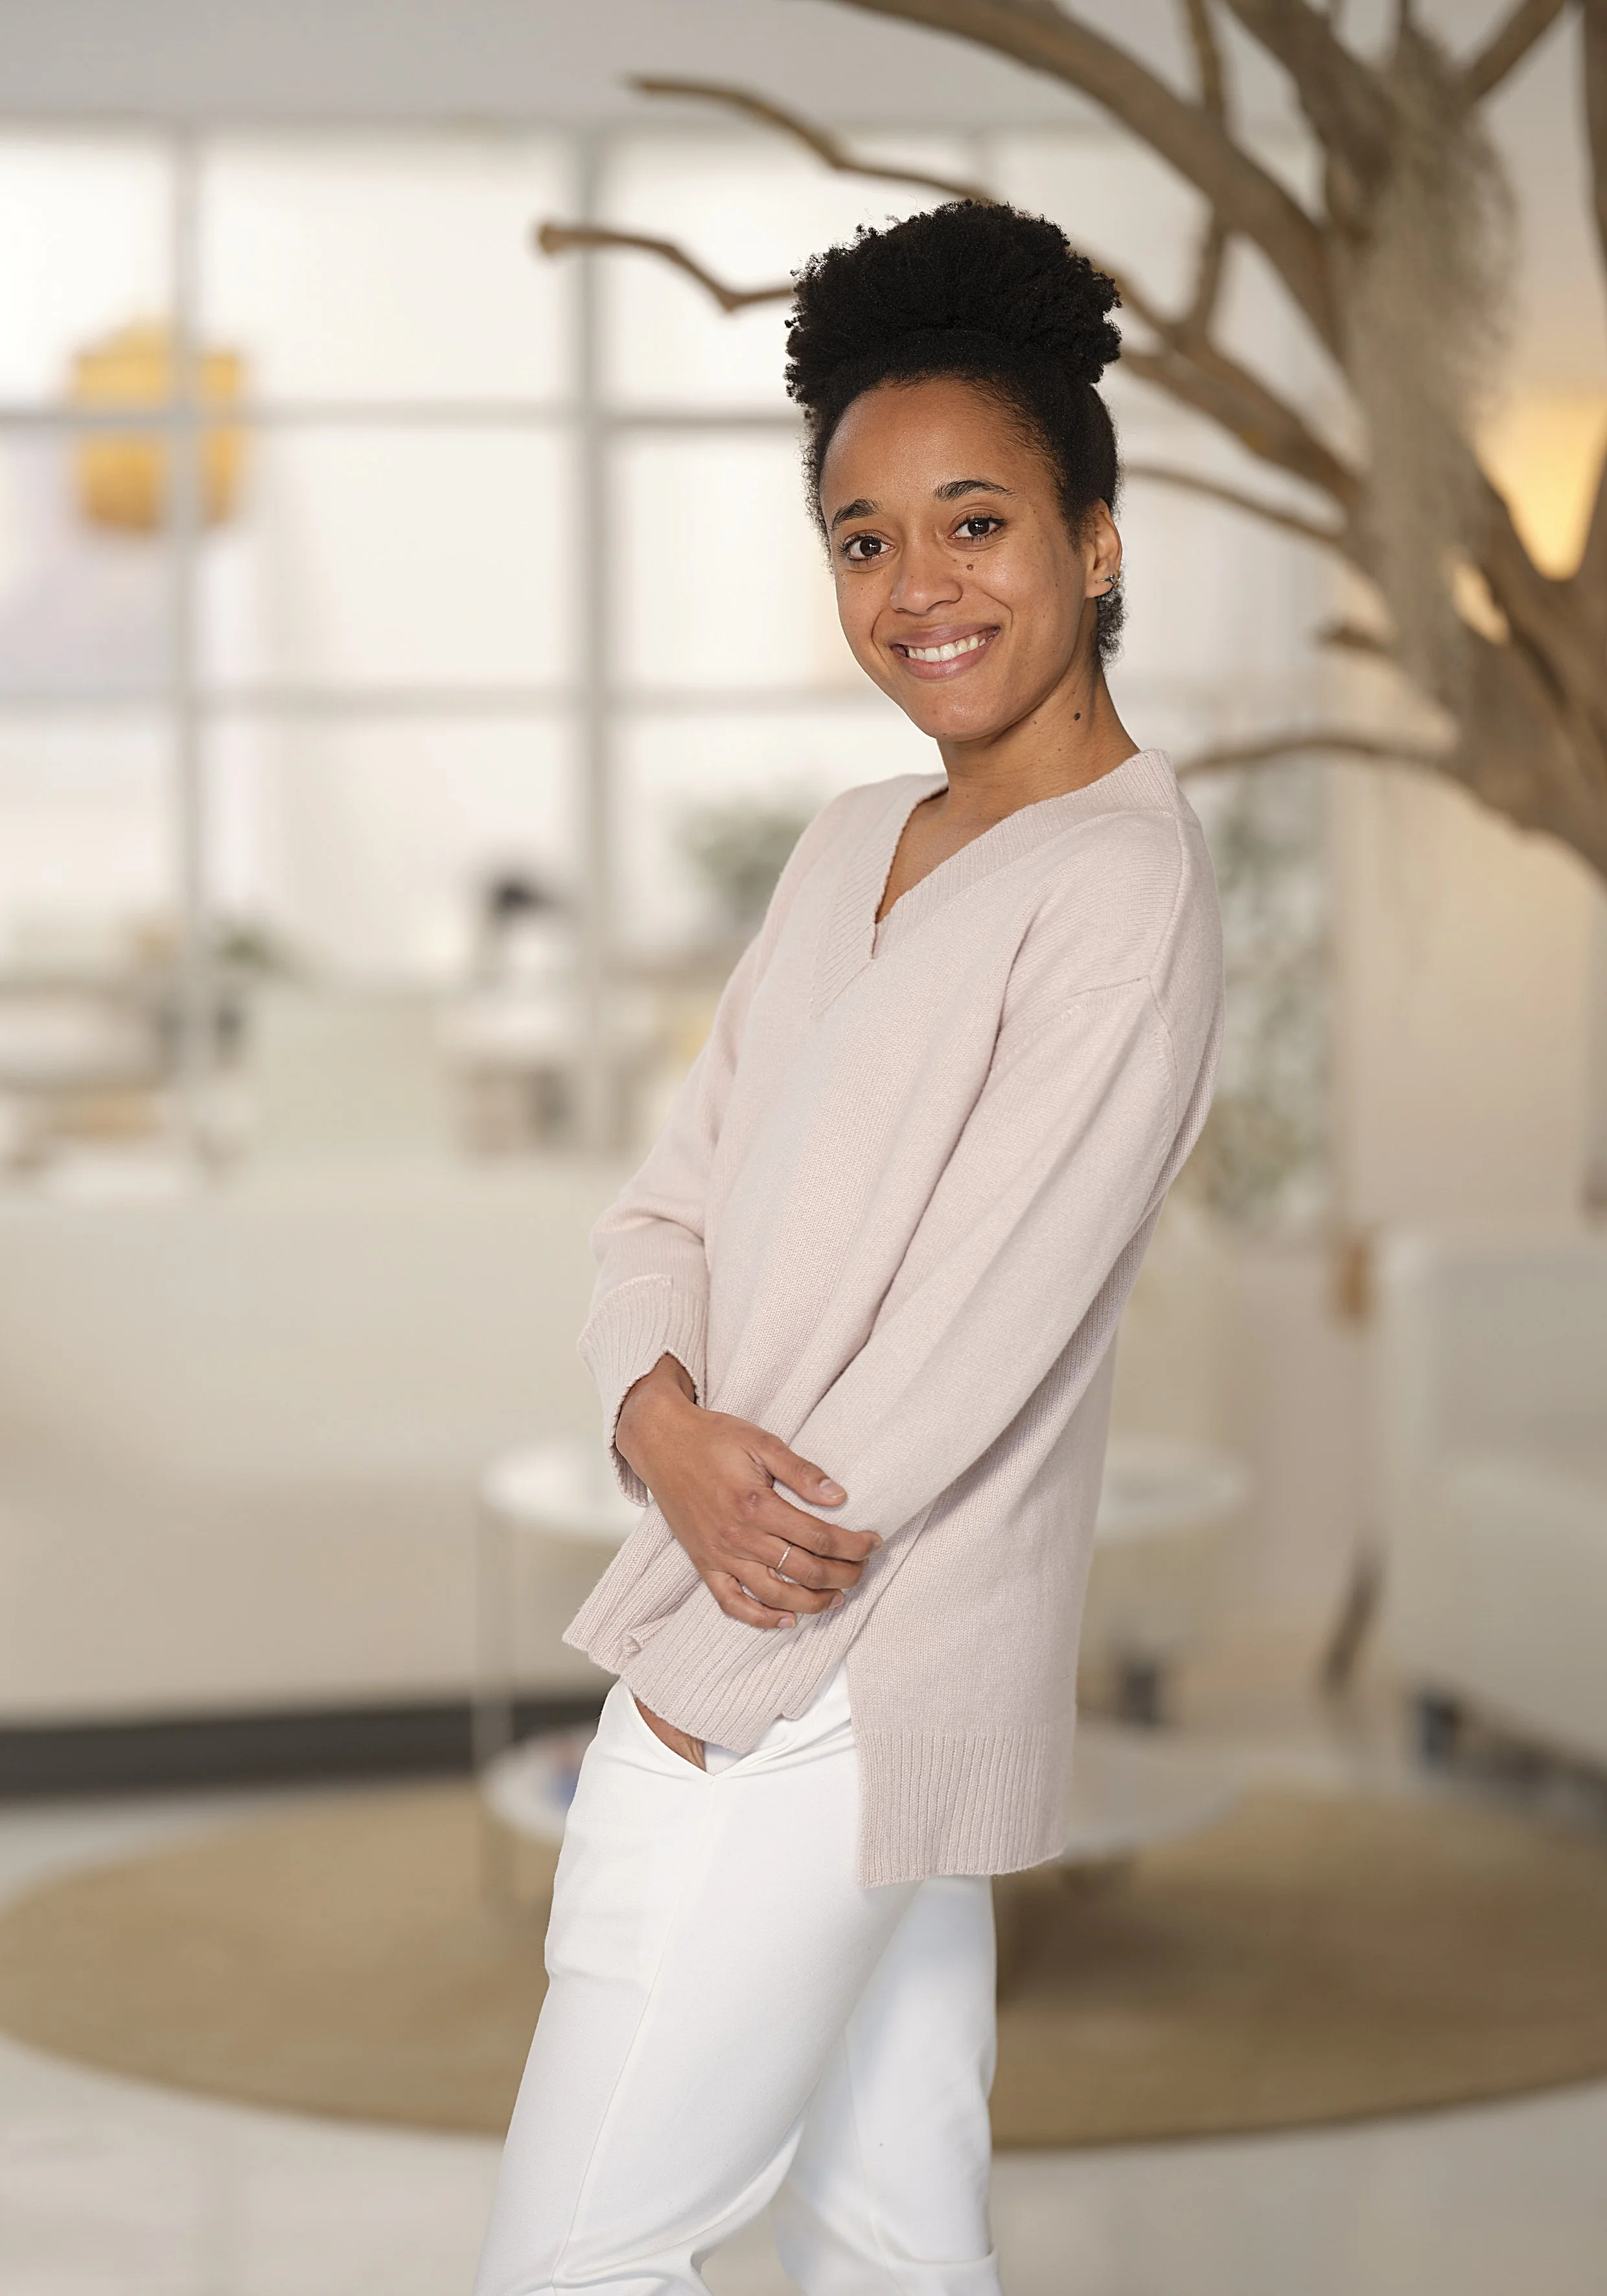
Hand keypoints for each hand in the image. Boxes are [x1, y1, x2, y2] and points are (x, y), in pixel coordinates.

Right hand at [615, 1354, 879, 1628]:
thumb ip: (802, 1471)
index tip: (873, 1543)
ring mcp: (719, 1556)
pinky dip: (761, 1619)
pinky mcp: (703, 1565)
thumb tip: (839, 1496)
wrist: (662, 1443)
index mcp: (757, 1505)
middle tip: (862, 1569)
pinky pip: (732, 1604)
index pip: (818, 1537)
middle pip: (804, 1571)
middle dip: (843, 1575)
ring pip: (775, 1596)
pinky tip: (786, 1620)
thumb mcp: (762, 1442)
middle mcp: (739, 1537)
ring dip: (812, 1602)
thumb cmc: (713, 1439)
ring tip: (837, 1597)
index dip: (853, 1545)